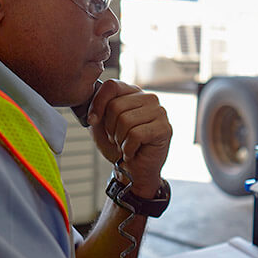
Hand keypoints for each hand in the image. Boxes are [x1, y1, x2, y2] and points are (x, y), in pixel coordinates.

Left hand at [86, 79, 171, 196]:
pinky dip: (128, 148)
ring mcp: (159, 112)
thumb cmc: (118, 146)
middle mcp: (148, 98)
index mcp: (133, 93)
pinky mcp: (164, 128)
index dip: (97, 103)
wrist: (132, 171)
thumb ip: (96, 110)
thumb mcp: (100, 125)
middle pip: (116, 106)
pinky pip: (136, 135)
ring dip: (119, 140)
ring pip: (125, 120)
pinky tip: (133, 152)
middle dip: (110, 128)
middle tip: (117, 139)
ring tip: (125, 145)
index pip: (112, 86)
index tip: (92, 120)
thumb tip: (93, 113)